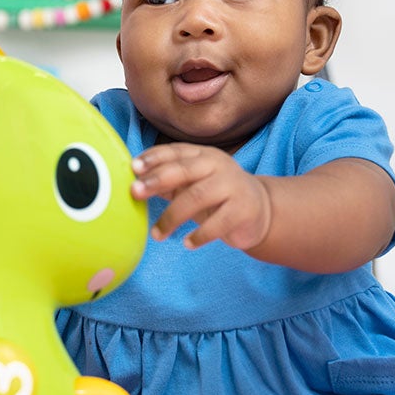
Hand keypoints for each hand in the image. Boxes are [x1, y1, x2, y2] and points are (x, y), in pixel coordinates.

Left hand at [131, 144, 272, 251]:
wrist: (260, 209)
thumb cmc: (216, 195)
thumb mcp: (193, 184)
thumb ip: (167, 182)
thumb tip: (134, 183)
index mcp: (203, 155)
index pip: (175, 151)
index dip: (154, 158)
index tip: (133, 168)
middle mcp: (218, 165)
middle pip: (184, 170)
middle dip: (157, 180)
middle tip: (135, 193)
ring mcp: (233, 186)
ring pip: (197, 197)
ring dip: (172, 217)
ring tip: (157, 234)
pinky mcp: (244, 209)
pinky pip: (218, 223)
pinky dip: (199, 235)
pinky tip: (187, 243)